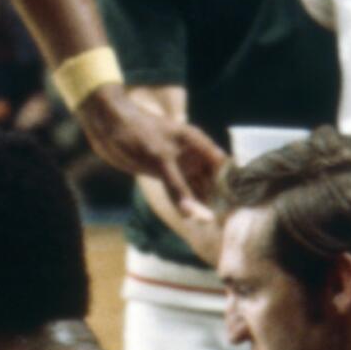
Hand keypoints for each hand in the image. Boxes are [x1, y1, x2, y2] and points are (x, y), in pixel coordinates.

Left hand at [80, 86, 226, 221]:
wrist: (106, 124)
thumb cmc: (137, 132)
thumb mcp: (161, 160)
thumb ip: (180, 189)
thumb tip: (199, 216)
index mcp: (197, 143)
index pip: (224, 166)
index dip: (235, 185)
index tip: (243, 208)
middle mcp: (191, 154)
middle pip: (212, 179)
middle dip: (221, 198)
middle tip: (232, 223)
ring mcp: (177, 164)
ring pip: (196, 187)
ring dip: (204, 203)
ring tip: (218, 225)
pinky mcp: (163, 173)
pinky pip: (178, 192)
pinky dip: (185, 203)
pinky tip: (194, 217)